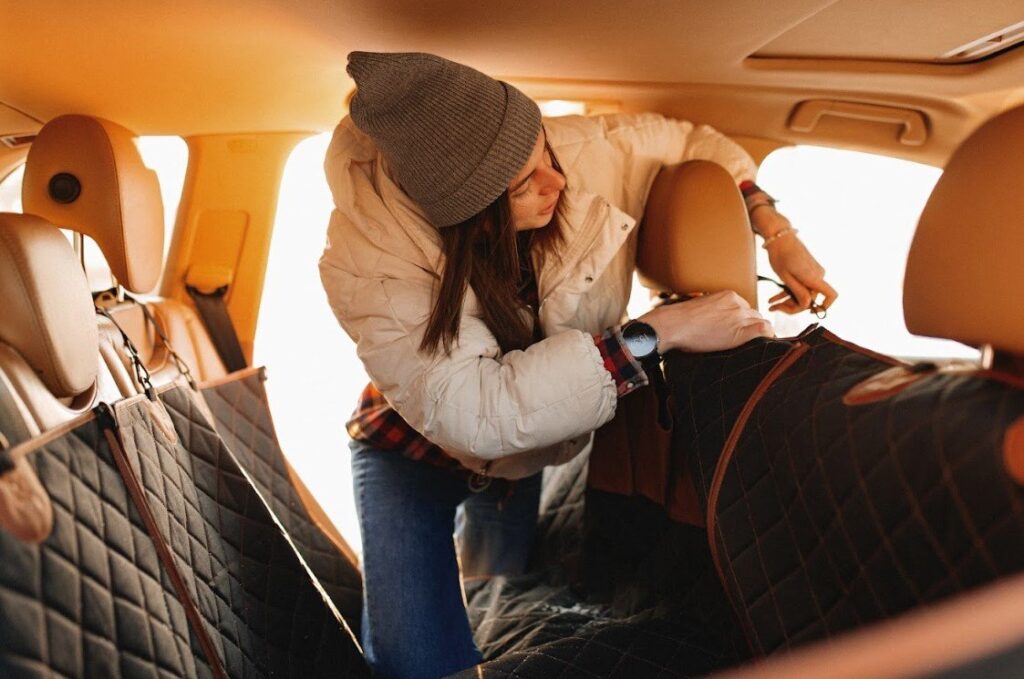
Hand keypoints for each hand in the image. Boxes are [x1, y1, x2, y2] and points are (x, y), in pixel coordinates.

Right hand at [640, 290, 773, 352]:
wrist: (673, 325)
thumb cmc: (680, 319)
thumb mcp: (701, 306)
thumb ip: (714, 310)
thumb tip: (714, 321)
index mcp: (728, 296)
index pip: (745, 308)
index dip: (743, 320)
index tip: (737, 329)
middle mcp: (737, 304)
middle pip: (754, 315)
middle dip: (750, 326)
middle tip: (742, 339)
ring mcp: (739, 317)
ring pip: (761, 323)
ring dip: (758, 333)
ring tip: (752, 344)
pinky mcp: (740, 332)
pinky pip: (764, 331)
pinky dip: (768, 337)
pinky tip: (766, 343)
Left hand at [755, 210, 837, 313]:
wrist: (779, 237)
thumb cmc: (780, 255)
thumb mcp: (786, 276)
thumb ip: (797, 292)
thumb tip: (807, 306)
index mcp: (813, 277)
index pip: (830, 295)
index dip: (824, 307)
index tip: (810, 312)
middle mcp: (817, 276)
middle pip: (810, 298)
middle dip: (792, 306)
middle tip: (775, 308)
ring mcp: (812, 273)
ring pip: (803, 293)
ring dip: (787, 300)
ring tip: (771, 304)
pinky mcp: (807, 271)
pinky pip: (800, 286)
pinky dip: (788, 292)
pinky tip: (773, 299)